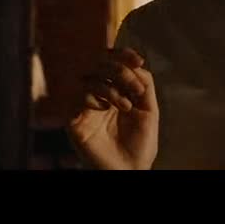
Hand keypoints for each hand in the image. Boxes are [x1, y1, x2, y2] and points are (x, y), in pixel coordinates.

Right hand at [66, 47, 158, 169]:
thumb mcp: (149, 109)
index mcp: (116, 88)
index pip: (112, 61)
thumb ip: (145, 85)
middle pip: (98, 63)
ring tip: (126, 106)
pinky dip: (94, 98)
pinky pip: (76, 97)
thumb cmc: (140, 143)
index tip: (137, 60)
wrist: (130, 169)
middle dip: (119, 69)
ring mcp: (86, 106)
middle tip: (134, 87)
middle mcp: (99, 93)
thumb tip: (137, 64)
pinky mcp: (74, 120)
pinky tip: (106, 110)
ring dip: (110, 87)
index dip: (122, 54)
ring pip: (88, 78)